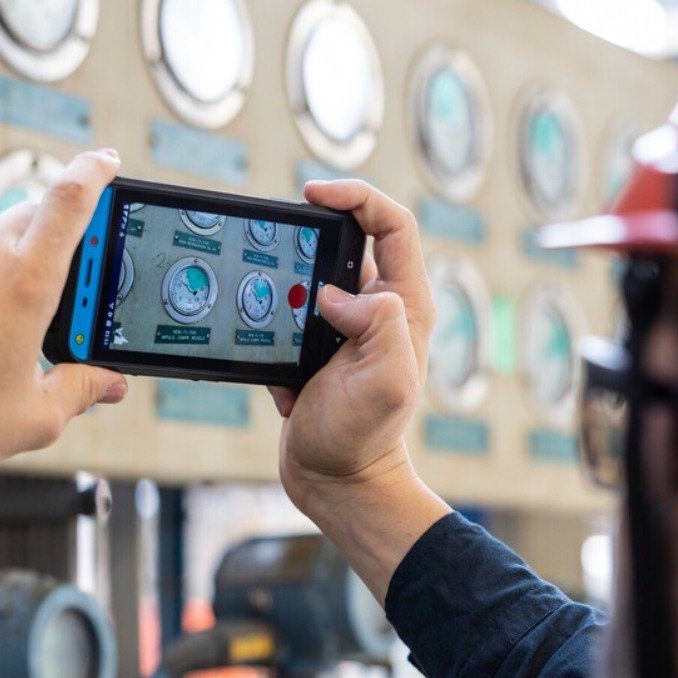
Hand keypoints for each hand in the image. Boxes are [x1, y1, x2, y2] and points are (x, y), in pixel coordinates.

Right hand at [269, 180, 450, 598]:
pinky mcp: (314, 348)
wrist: (336, 483)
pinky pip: (286, 316)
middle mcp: (379, 310)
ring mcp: (345, 329)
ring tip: (278, 330)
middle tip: (281, 256)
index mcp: (404, 306)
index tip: (313, 194)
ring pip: (310, 277)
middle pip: (346, 240)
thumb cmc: (364, 439)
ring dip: (285, 293)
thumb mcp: (386, 381)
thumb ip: (377, 325)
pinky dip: (272, 331)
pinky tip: (281, 373)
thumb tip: (336, 293)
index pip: (391, 224)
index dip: (356, 197)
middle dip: (308, 242)